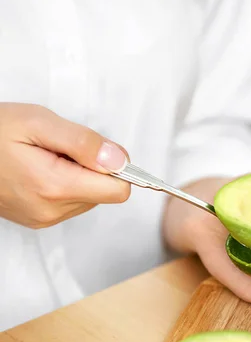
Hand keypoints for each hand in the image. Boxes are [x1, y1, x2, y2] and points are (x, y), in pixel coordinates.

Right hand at [0, 103, 129, 227]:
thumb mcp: (39, 123)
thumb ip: (83, 142)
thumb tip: (120, 159)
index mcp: (55, 187)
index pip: (118, 190)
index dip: (117, 166)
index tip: (101, 148)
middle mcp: (52, 211)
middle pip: (105, 193)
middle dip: (93, 167)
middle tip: (61, 148)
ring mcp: (44, 218)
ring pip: (89, 197)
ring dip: (79, 175)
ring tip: (47, 157)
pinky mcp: (38, 219)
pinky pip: (71, 202)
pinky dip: (66, 184)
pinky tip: (41, 169)